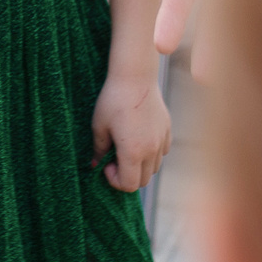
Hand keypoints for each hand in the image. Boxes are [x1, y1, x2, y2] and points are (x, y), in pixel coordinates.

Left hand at [91, 74, 170, 191]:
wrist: (135, 76)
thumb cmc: (113, 100)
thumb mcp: (99, 126)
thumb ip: (98, 150)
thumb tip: (94, 165)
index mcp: (133, 152)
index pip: (129, 185)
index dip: (115, 180)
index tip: (106, 164)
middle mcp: (151, 150)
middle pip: (143, 181)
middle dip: (127, 175)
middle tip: (114, 157)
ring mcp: (161, 140)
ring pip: (154, 167)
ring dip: (140, 165)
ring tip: (126, 147)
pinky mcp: (167, 130)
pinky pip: (162, 152)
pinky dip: (151, 153)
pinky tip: (138, 137)